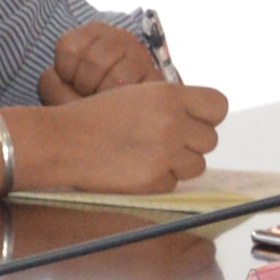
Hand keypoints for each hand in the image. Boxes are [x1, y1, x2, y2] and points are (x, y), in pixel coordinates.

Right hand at [18, 83, 226, 192]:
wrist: (61, 141)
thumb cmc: (93, 116)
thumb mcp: (134, 95)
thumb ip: (169, 105)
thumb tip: (196, 123)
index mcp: (168, 96)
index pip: (218, 106)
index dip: (205, 116)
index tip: (190, 121)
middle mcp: (173, 123)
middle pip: (209, 140)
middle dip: (189, 143)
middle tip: (160, 142)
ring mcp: (166, 153)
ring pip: (196, 165)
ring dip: (177, 164)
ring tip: (147, 157)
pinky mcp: (155, 180)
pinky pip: (173, 183)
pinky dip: (157, 180)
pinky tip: (134, 169)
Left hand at [39, 21, 166, 103]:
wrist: (117, 113)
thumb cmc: (80, 96)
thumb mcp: (57, 84)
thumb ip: (53, 82)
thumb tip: (68, 88)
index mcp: (92, 32)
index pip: (69, 46)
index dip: (65, 70)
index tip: (70, 79)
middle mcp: (120, 37)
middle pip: (94, 60)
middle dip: (85, 85)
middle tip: (88, 92)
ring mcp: (141, 55)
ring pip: (117, 76)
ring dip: (104, 94)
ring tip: (104, 97)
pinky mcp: (156, 77)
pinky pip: (136, 90)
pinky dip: (122, 101)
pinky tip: (120, 101)